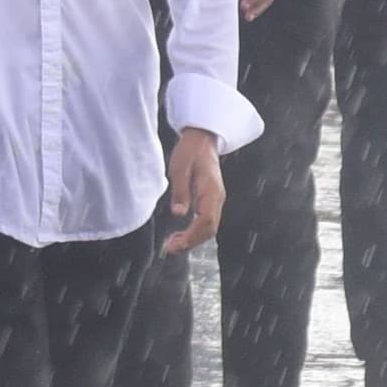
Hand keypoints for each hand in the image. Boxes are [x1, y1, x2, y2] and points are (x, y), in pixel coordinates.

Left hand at [161, 133, 225, 254]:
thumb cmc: (190, 151)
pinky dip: (195, 231)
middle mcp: (217, 198)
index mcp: (211, 191)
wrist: (202, 139)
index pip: (205, 222)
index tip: (174, 245)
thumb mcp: (180, 168)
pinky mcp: (211, 200)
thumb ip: (180, 191)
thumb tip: (179, 213)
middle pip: (209, 229)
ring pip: (209, 228)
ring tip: (172, 244)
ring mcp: (216, 199)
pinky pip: (207, 221)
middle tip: (170, 248)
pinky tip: (181, 234)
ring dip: (192, 238)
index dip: (190, 237)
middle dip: (191, 242)